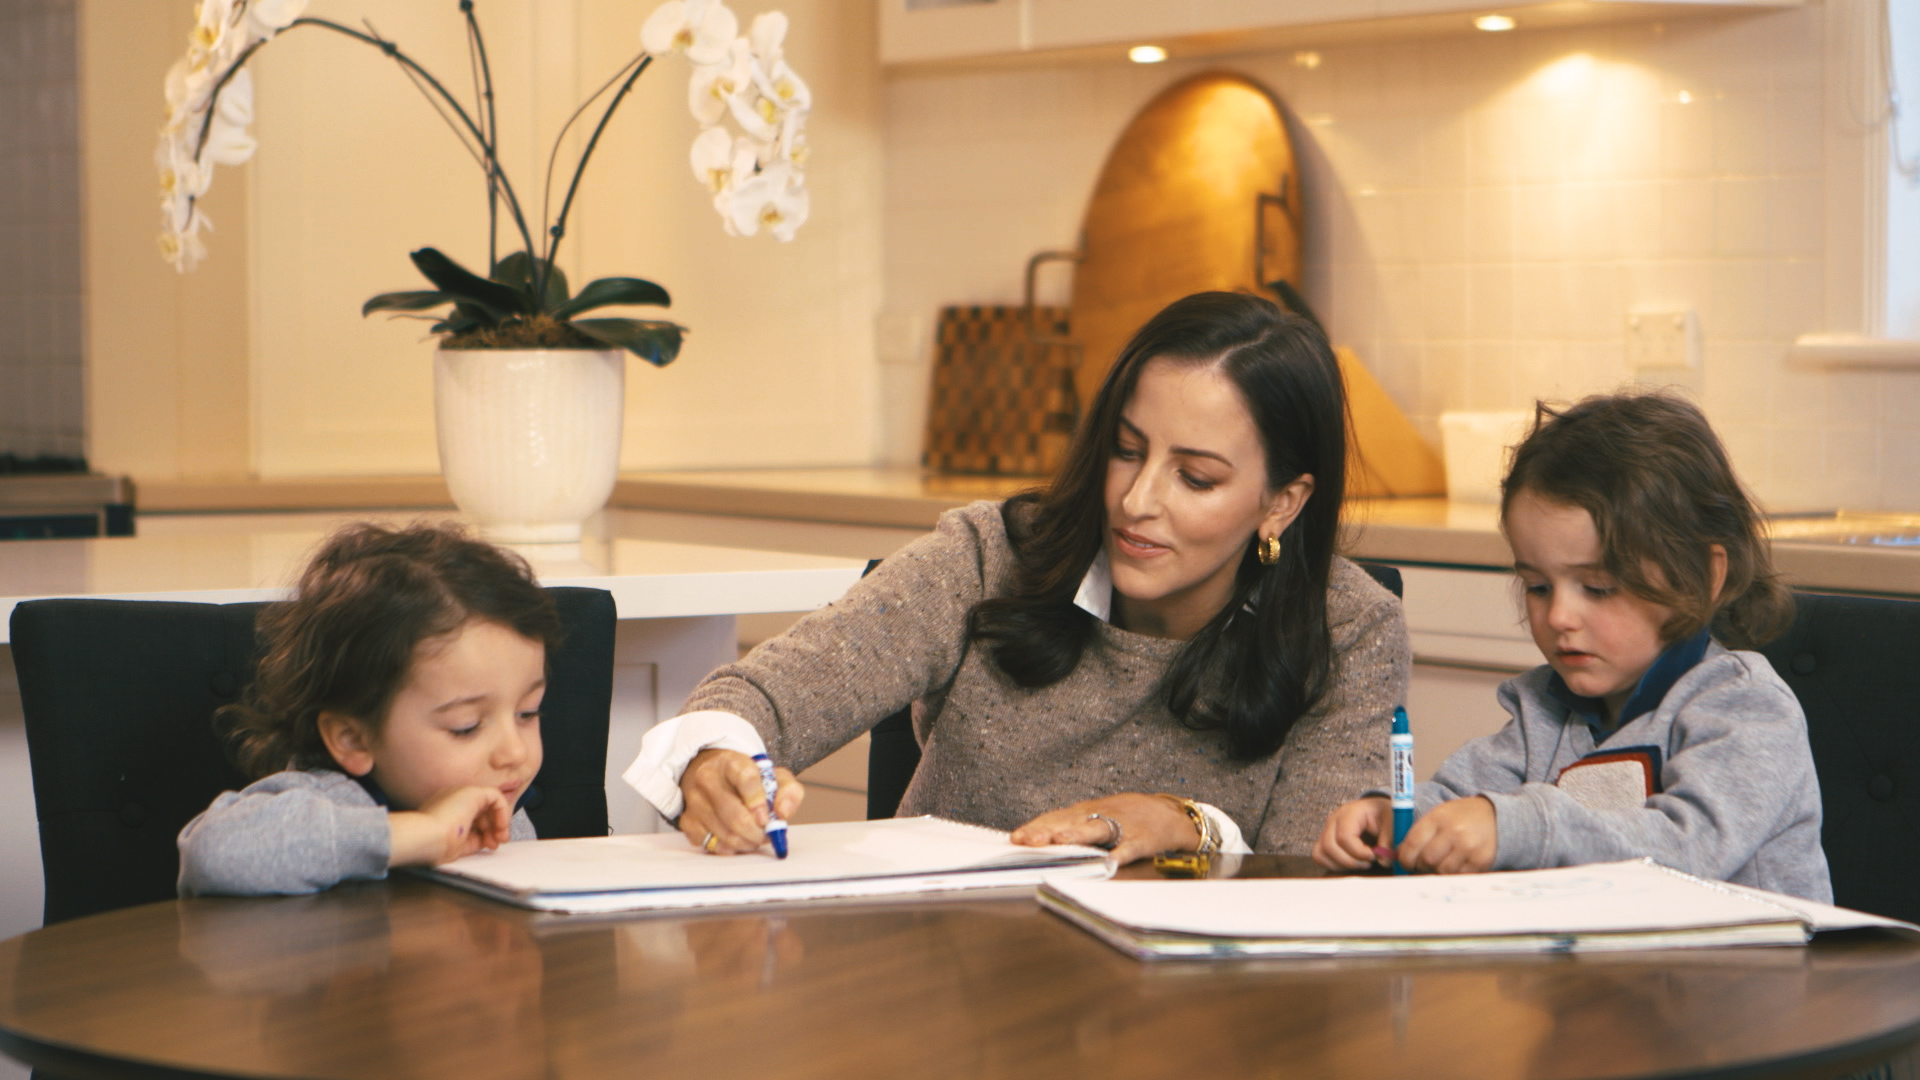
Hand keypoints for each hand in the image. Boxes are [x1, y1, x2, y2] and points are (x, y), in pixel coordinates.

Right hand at [388, 786, 512, 866]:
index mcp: (444, 811)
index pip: (471, 818)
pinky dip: (502, 812)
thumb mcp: (457, 845)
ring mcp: (461, 793)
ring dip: (499, 823)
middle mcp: (452, 799)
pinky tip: (501, 827)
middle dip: (493, 829)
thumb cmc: (435, 845)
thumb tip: (487, 841)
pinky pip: (496, 797)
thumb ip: (473, 840)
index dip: (483, 833)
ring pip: (489, 804)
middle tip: (496, 844)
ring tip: (500, 839)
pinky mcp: (472, 792)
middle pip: (481, 811)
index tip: (488, 846)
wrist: (426, 837)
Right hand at [678, 748, 804, 854]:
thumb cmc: (748, 780)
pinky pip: (711, 844)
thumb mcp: (774, 776)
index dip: (758, 802)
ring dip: (746, 843)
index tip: (767, 818)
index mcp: (731, 762)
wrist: (714, 775)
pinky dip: (728, 848)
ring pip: (725, 834)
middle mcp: (708, 778)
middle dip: (757, 832)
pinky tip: (735, 839)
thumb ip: (789, 791)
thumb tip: (782, 813)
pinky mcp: (687, 820)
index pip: (745, 778)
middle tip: (766, 835)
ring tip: (754, 836)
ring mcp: (694, 800)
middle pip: (735, 815)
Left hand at [1009, 793, 1198, 864]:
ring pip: (1096, 829)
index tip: (1016, 839)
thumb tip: (1036, 841)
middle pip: (1069, 821)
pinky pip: (1131, 846)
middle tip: (1029, 840)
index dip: (1036, 828)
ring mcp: (1122, 826)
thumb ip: (1069, 827)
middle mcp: (1100, 816)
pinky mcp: (1143, 838)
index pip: (1055, 818)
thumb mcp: (1095, 817)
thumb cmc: (1127, 817)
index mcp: (1085, 813)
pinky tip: (1112, 861)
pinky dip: (1122, 853)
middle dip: (1048, 831)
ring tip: (1062, 840)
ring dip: (1078, 834)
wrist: (1169, 814)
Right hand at [1312, 796, 1392, 870]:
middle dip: (1350, 861)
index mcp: (1350, 813)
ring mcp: (1327, 830)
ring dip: (1341, 865)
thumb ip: (1389, 839)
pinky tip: (1349, 864)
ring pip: (1321, 853)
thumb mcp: (1391, 821)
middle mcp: (1334, 820)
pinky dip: (1332, 865)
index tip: (1373, 856)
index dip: (1358, 852)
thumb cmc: (1383, 814)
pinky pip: (1319, 856)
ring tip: (1359, 864)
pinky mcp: (1325, 840)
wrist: (1376, 809)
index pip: (1344, 837)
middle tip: (1367, 863)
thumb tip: (1383, 861)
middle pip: (1329, 846)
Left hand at [1396, 795, 1497, 873]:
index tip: (1405, 862)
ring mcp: (1469, 846)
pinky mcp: (1481, 860)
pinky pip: (1459, 876)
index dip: (1405, 857)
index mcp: (1438, 818)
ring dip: (1437, 871)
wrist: (1492, 815)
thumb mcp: (1437, 816)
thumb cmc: (1458, 818)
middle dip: (1421, 866)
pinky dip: (1453, 874)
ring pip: (1442, 871)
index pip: (1413, 843)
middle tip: (1423, 865)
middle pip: (1427, 860)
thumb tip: (1400, 857)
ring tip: (1440, 863)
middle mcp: (1454, 831)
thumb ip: (1419, 834)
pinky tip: (1455, 865)